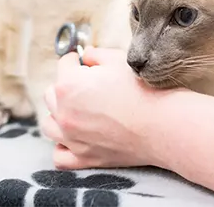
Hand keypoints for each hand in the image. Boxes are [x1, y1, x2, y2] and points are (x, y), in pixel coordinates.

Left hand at [41, 47, 169, 168]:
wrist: (163, 125)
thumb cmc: (143, 90)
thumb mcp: (119, 60)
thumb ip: (96, 55)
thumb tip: (87, 56)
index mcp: (69, 85)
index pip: (63, 65)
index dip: (75, 60)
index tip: (81, 61)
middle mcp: (64, 113)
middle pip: (52, 94)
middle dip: (65, 85)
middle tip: (85, 84)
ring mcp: (72, 138)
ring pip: (49, 124)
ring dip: (58, 114)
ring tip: (76, 110)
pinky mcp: (84, 158)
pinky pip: (59, 155)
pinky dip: (62, 146)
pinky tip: (74, 137)